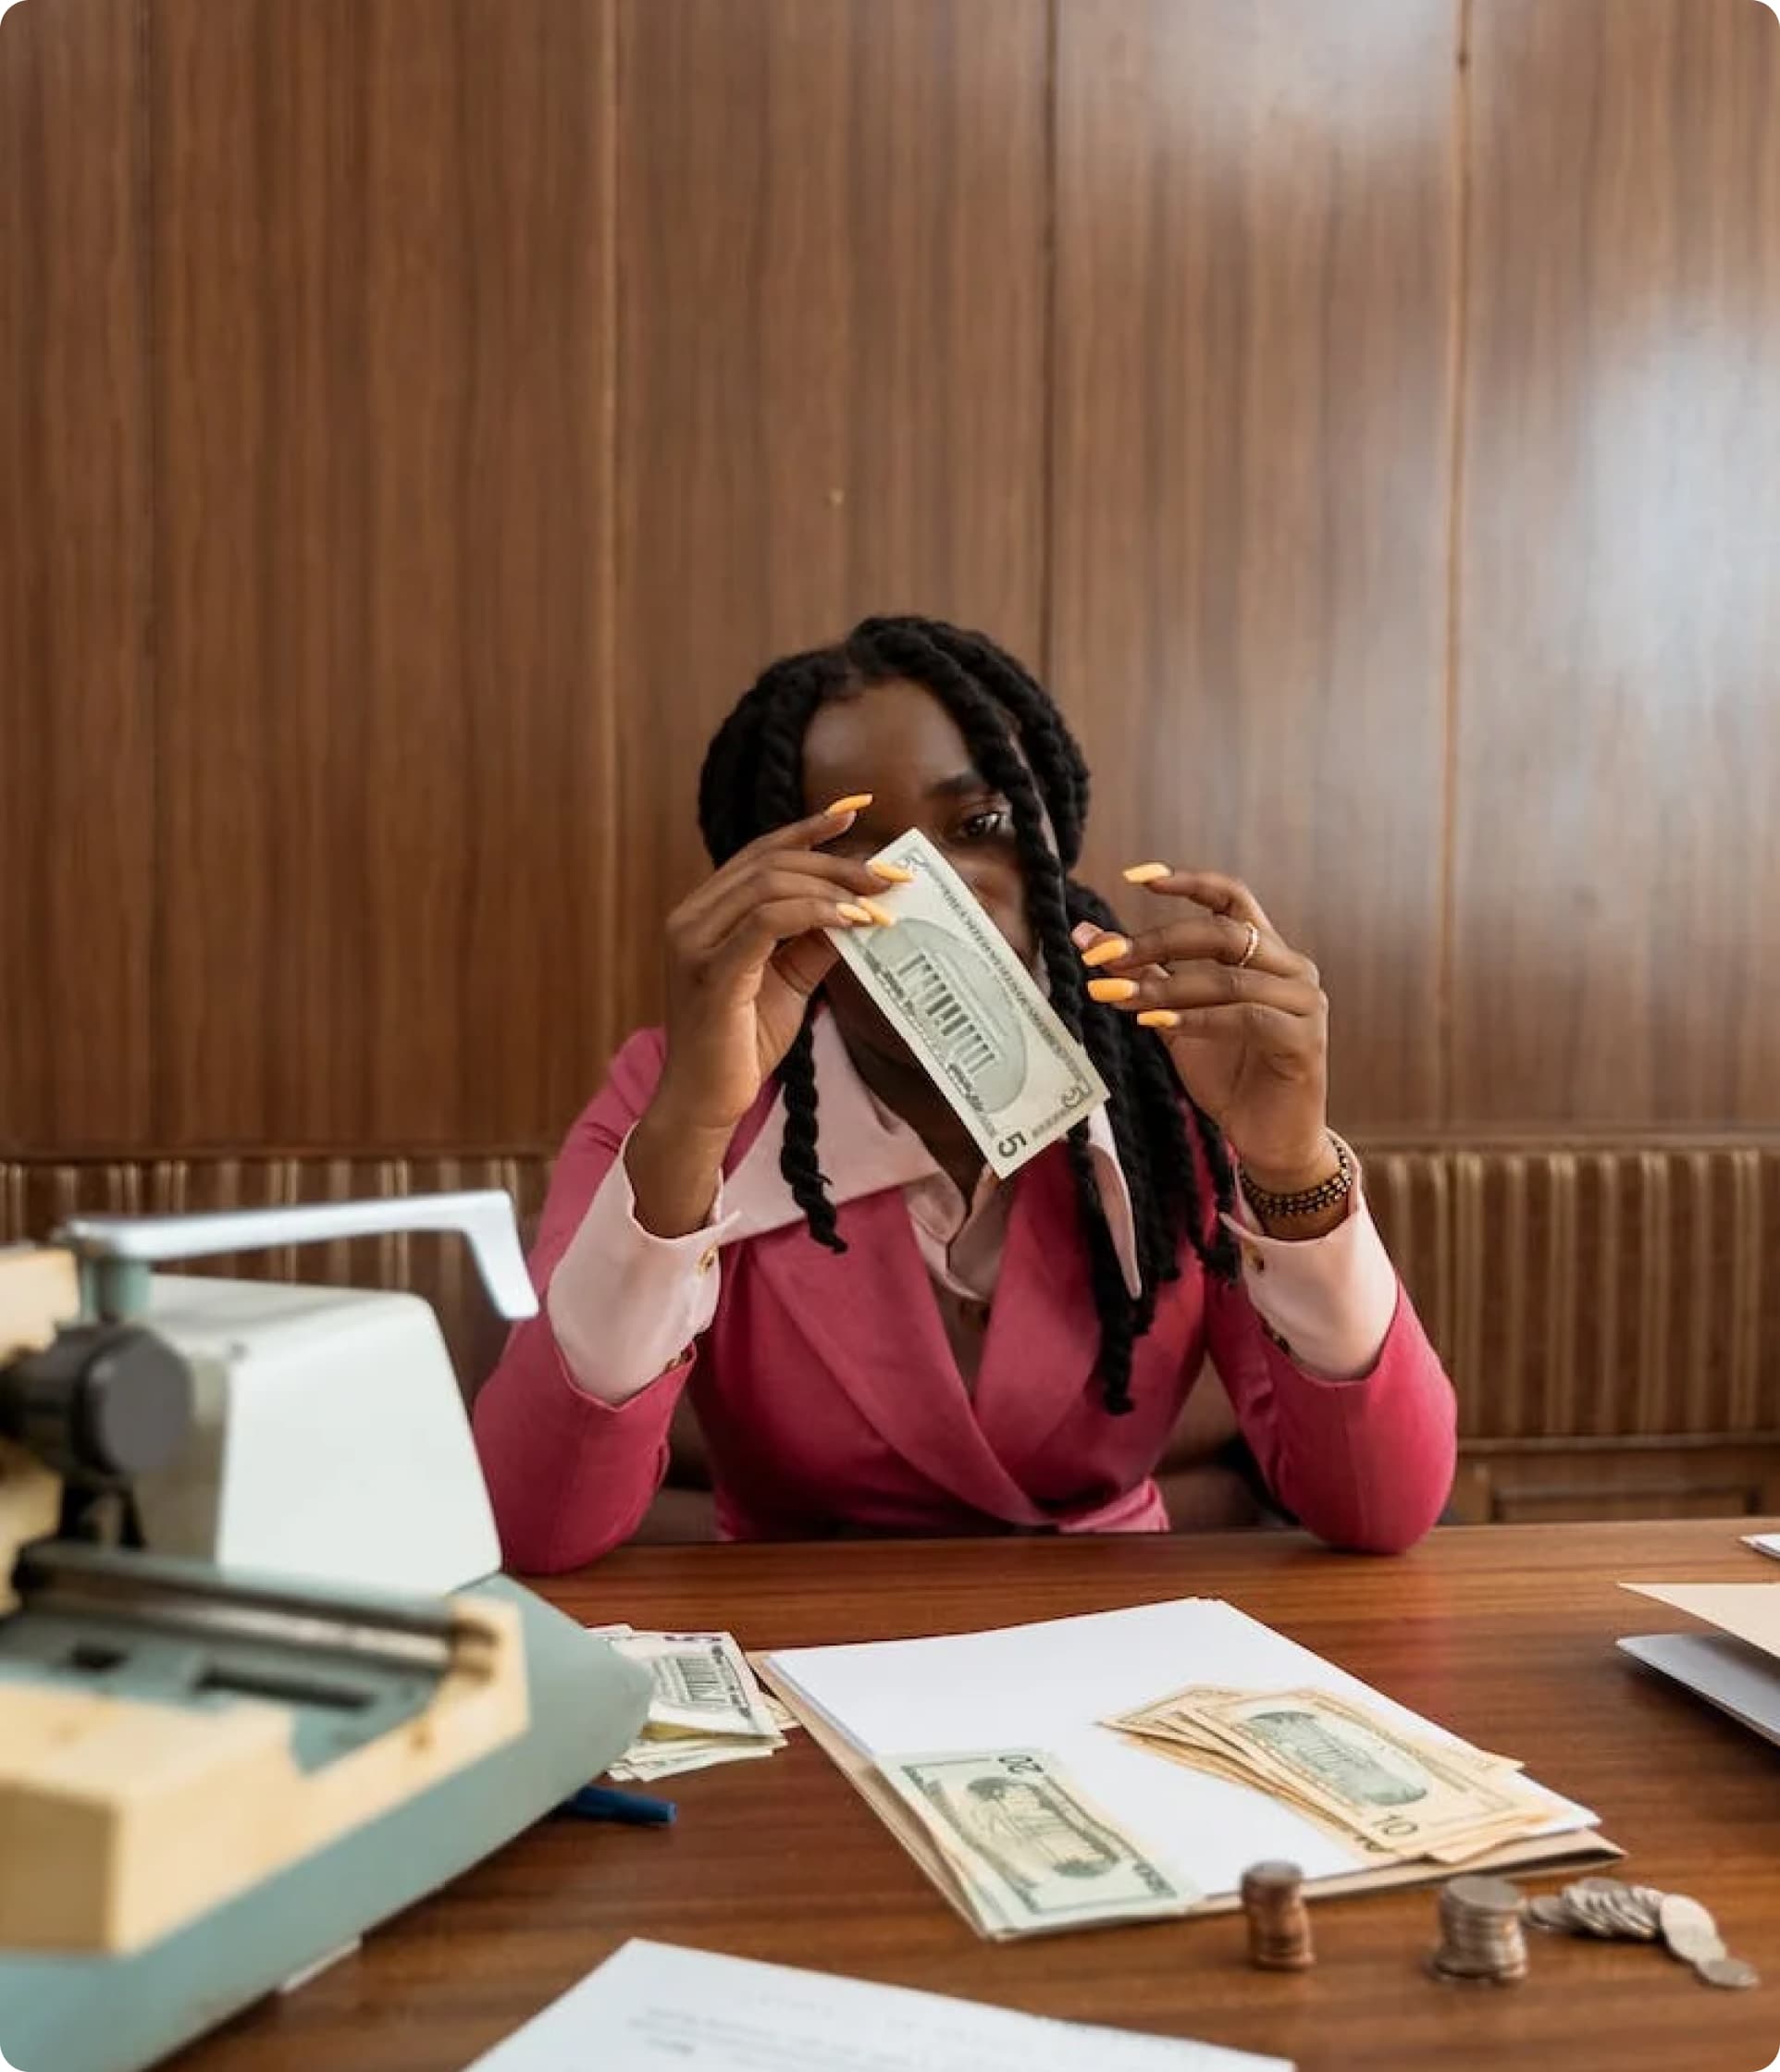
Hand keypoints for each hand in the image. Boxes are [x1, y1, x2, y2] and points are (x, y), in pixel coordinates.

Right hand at [627, 798, 891, 1237]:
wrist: (704, 1104)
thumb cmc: (741, 1044)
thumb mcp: (787, 981)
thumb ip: (813, 941)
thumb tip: (860, 908)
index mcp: (704, 913)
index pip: (759, 852)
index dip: (808, 827)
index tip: (856, 808)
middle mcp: (691, 919)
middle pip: (771, 862)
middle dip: (838, 863)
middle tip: (890, 877)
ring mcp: (695, 944)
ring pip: (770, 884)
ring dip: (834, 889)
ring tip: (879, 906)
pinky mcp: (712, 974)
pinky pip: (768, 921)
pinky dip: (816, 913)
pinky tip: (852, 921)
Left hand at [1074, 867, 1332, 1193]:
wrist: (1270, 1140)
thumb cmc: (1229, 1076)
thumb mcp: (1177, 1019)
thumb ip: (1144, 977)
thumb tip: (1088, 937)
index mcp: (1266, 954)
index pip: (1232, 898)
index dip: (1188, 881)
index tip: (1135, 877)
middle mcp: (1292, 968)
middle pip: (1222, 933)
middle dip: (1155, 941)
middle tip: (1104, 956)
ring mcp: (1305, 1003)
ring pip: (1226, 978)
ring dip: (1164, 986)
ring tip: (1115, 996)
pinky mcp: (1304, 1040)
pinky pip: (1244, 1018)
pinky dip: (1196, 1019)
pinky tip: (1155, 1023)